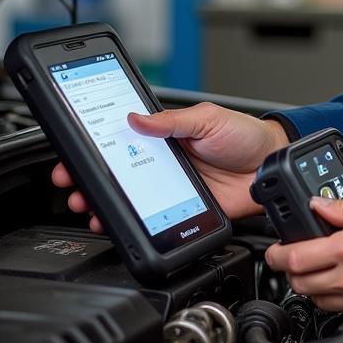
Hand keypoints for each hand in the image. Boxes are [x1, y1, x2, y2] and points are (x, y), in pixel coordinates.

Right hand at [51, 102, 290, 231]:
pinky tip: (122, 224)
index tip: (75, 155)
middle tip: (72, 184)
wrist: (271, 163)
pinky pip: (155, 219)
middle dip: (91, 180)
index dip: (98, 149)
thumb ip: (173, 121)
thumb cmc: (245, 134)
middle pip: (121, 173)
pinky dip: (136, 224)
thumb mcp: (208, 118)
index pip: (125, 141)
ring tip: (89, 206)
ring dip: (107, 204)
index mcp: (168, 137)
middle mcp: (166, 163)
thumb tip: (136, 118)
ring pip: (132, 199)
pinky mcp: (184, 209)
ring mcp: (173, 187)